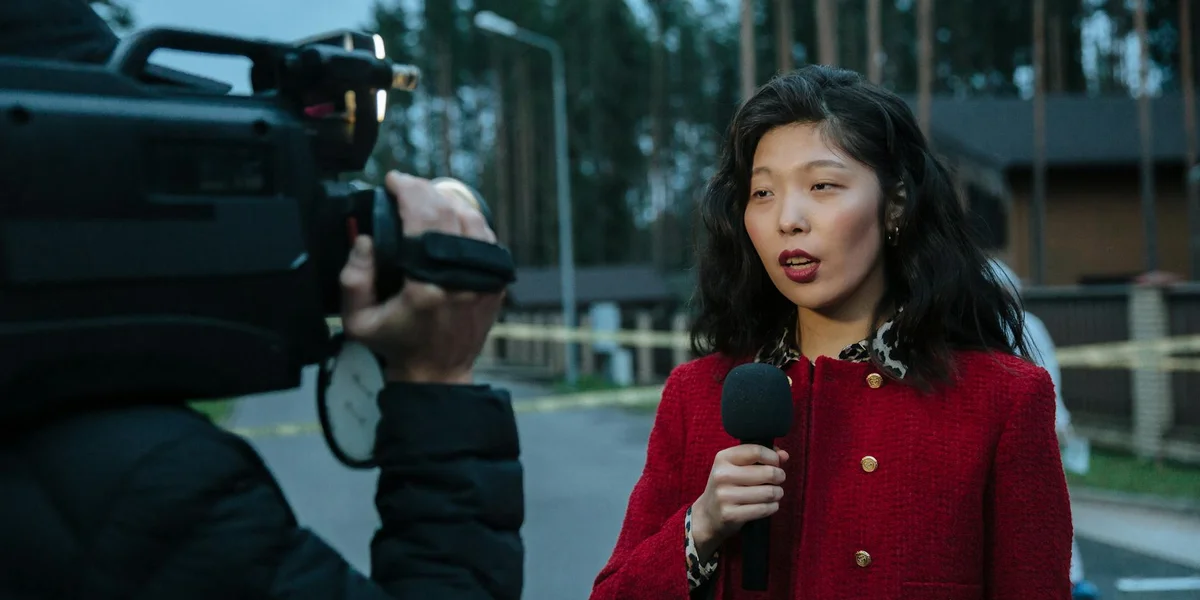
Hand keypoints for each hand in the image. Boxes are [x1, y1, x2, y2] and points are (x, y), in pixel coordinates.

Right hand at [338, 171, 503, 383]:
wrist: (439, 373)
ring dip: (448, 200)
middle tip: (406, 185)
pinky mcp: (496, 281)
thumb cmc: (397, 345)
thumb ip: (353, 278)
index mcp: (426, 285)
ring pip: (473, 218)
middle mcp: (461, 278)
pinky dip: (468, 220)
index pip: (422, 219)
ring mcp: (484, 278)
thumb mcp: (358, 321)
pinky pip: (486, 237)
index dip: (407, 191)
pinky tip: (450, 217)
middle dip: (425, 189)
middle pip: (448, 211)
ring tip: (425, 197)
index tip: (393, 181)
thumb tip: (366, 239)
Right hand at [690, 444, 789, 560]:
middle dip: (779, 476)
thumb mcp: (736, 466)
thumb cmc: (728, 486)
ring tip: (775, 493)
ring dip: (778, 493)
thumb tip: (784, 455)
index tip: (776, 464)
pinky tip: (769, 505)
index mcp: (723, 458)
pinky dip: (772, 507)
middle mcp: (722, 475)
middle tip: (778, 480)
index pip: (756, 451)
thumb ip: (760, 457)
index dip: (773, 458)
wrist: (708, 515)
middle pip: (767, 472)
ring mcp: (724, 496)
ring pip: (769, 492)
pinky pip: (763, 509)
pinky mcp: (730, 514)